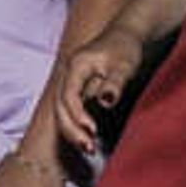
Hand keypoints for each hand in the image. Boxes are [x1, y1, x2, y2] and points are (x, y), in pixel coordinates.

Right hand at [51, 27, 144, 155]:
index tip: (92, 130)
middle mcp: (68, 76)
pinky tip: (89, 141)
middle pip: (60, 107)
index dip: (77, 115)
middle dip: (71, 129)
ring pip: (62, 112)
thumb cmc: (125, 49)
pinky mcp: (76, 92)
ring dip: (73, 131)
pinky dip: (77, 127)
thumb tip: (106, 101)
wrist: (124, 37)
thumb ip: (115, 83)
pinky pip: (71, 112)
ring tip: (90, 149)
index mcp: (76, 66)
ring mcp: (70, 84)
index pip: (68, 95)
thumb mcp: (125, 65)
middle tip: (89, 148)